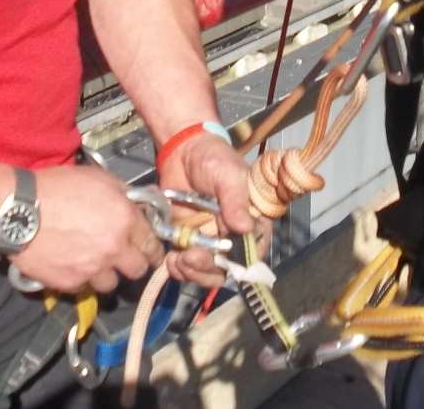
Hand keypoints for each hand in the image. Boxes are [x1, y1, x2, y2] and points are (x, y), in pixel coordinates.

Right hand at [10, 164, 164, 292]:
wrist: (19, 210)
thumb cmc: (56, 188)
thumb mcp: (96, 178)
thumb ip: (123, 195)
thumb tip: (135, 206)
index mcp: (125, 219)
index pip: (152, 244)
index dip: (152, 249)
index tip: (150, 252)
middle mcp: (114, 248)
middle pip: (138, 270)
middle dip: (132, 264)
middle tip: (122, 257)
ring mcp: (93, 269)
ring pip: (111, 284)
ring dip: (105, 274)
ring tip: (92, 262)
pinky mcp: (71, 283)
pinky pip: (84, 287)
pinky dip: (81, 278)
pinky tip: (71, 263)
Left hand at [158, 134, 270, 287]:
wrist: (183, 150)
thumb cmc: (214, 158)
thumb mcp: (229, 175)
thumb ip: (235, 200)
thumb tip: (245, 228)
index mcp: (252, 222)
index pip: (252, 252)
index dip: (238, 264)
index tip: (220, 261)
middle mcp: (233, 236)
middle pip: (227, 268)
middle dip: (208, 270)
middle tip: (190, 258)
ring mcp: (209, 241)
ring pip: (205, 271)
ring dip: (192, 272)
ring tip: (177, 261)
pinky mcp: (188, 240)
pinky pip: (186, 263)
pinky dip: (178, 268)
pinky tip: (171, 260)